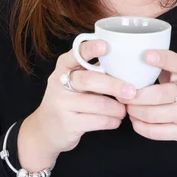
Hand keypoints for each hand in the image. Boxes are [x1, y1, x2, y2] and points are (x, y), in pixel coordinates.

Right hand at [18, 40, 136, 170]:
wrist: (45, 130)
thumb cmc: (68, 100)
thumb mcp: (72, 81)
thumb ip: (91, 71)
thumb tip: (125, 64)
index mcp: (63, 67)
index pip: (76, 53)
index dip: (90, 49)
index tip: (105, 46)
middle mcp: (59, 83)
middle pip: (89, 80)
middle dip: (114, 85)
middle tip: (132, 91)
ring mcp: (62, 104)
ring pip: (97, 104)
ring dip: (117, 108)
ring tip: (124, 109)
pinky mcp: (68, 124)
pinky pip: (97, 121)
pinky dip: (112, 121)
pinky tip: (116, 120)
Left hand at [116, 49, 176, 157]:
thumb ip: (165, 66)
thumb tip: (132, 58)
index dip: (161, 59)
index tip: (146, 55)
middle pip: (157, 95)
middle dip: (134, 96)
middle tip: (121, 94)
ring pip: (153, 114)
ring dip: (134, 111)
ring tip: (126, 106)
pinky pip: (156, 132)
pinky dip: (140, 126)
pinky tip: (135, 120)